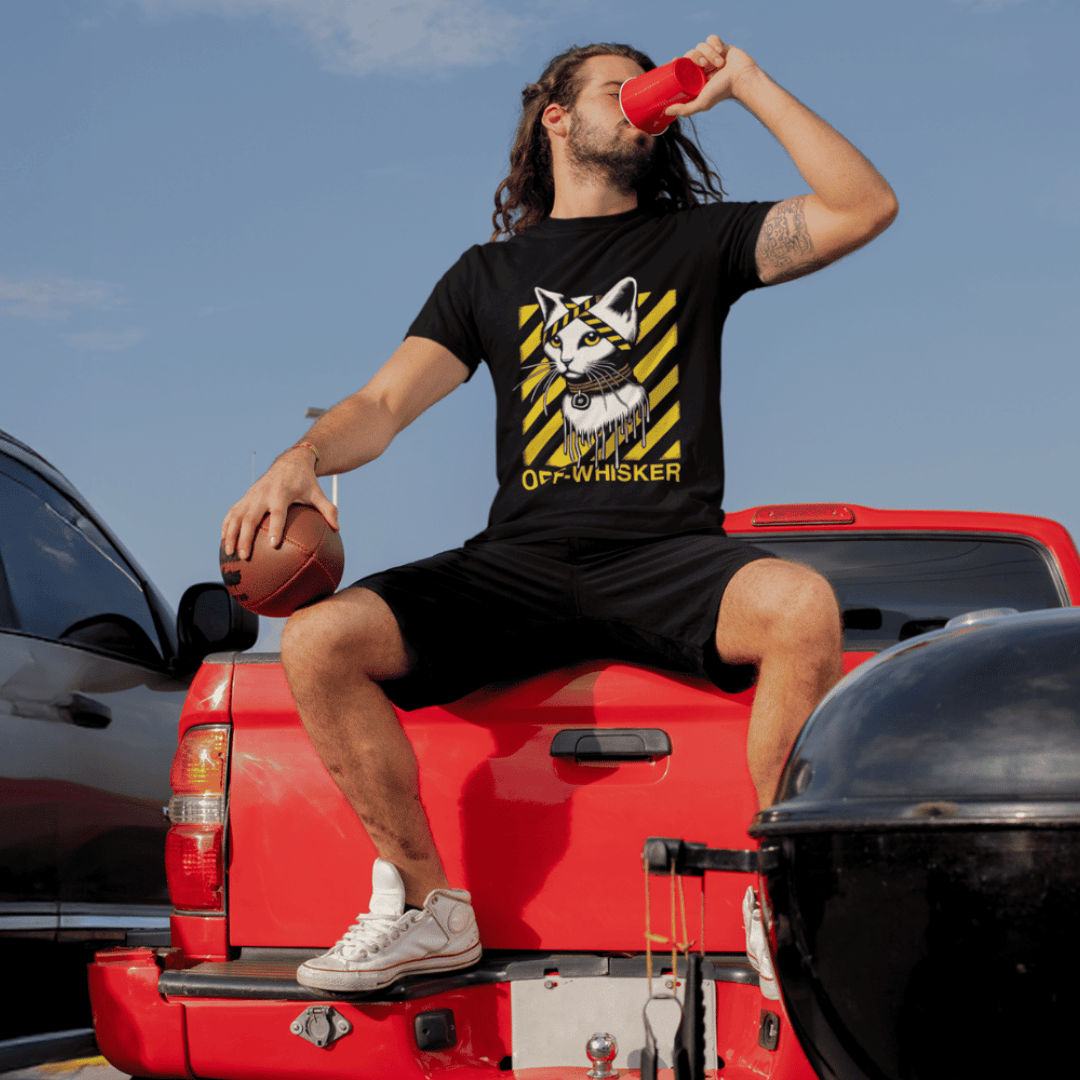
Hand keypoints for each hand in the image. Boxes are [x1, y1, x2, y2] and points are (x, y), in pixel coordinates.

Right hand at [221, 446, 338, 559]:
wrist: (289, 462)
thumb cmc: (306, 481)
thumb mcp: (318, 493)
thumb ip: (328, 510)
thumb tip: (338, 528)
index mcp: (282, 494)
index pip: (278, 513)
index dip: (276, 528)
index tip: (274, 544)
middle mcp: (263, 494)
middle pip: (251, 517)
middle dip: (245, 537)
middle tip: (245, 556)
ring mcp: (252, 495)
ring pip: (236, 515)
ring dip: (231, 534)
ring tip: (229, 552)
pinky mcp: (245, 496)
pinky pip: (232, 512)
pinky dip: (226, 526)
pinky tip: (224, 541)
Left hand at [665, 35, 760, 118]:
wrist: (742, 78)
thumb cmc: (723, 91)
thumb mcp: (701, 103)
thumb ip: (685, 109)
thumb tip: (666, 111)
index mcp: (696, 76)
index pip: (681, 65)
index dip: (676, 61)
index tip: (672, 61)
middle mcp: (702, 65)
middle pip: (690, 53)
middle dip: (696, 57)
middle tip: (704, 66)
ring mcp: (711, 55)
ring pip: (701, 45)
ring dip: (709, 53)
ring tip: (719, 63)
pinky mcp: (721, 45)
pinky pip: (711, 38)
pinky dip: (715, 43)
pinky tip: (722, 52)